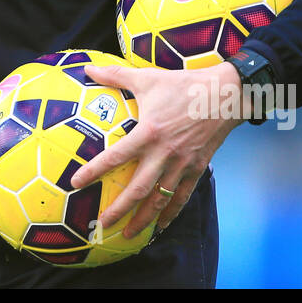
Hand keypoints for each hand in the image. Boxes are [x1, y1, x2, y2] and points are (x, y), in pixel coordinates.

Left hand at [71, 60, 243, 239]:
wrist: (225, 94)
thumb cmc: (183, 85)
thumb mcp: (147, 77)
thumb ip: (116, 75)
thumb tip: (87, 67)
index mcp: (149, 132)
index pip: (116, 156)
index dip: (94, 171)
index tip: (76, 183)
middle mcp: (165, 153)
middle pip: (138, 189)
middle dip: (119, 209)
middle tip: (102, 224)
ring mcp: (182, 164)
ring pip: (160, 199)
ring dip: (144, 219)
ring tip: (128, 235)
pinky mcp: (197, 168)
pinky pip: (182, 197)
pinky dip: (171, 214)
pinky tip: (161, 227)